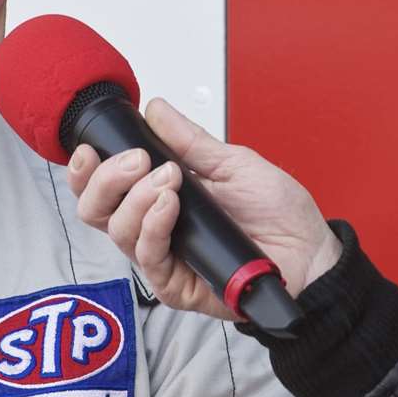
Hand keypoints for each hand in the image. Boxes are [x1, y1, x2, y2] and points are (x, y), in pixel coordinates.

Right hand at [67, 98, 340, 318]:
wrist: (310, 251)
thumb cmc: (278, 212)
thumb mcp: (233, 163)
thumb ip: (190, 142)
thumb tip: (156, 110)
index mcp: (161, 196)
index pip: (106, 187)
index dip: (88, 170)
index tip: (92, 148)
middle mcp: (155, 227)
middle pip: (97, 211)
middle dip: (106, 180)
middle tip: (138, 160)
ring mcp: (164, 258)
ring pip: (118, 232)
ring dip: (137, 198)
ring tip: (169, 180)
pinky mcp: (176, 286)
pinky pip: (148, 258)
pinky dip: (154, 226)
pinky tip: (170, 206)